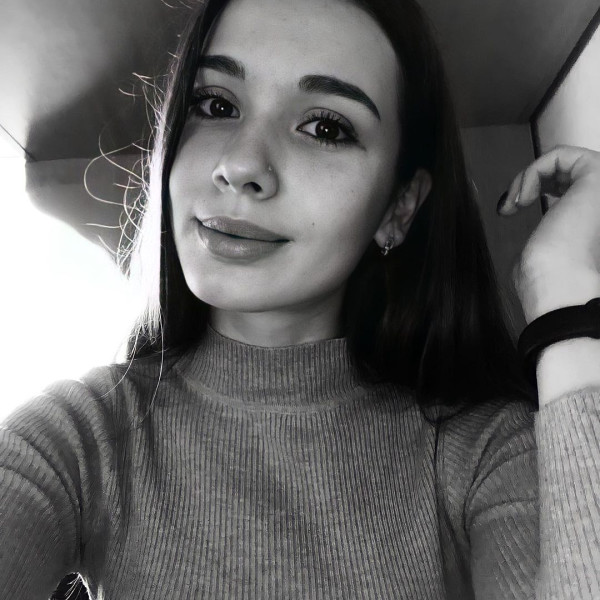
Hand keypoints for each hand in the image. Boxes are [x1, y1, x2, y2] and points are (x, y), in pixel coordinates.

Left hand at [497, 145, 599, 322]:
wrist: (560, 286)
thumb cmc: (551, 279)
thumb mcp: (546, 252)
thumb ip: (552, 236)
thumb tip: (544, 237)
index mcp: (594, 219)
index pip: (570, 189)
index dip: (538, 190)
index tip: (510, 210)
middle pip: (568, 170)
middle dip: (531, 180)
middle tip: (512, 205)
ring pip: (564, 159)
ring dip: (529, 175)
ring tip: (516, 203)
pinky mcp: (597, 173)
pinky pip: (561, 154)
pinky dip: (534, 170)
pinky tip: (523, 198)